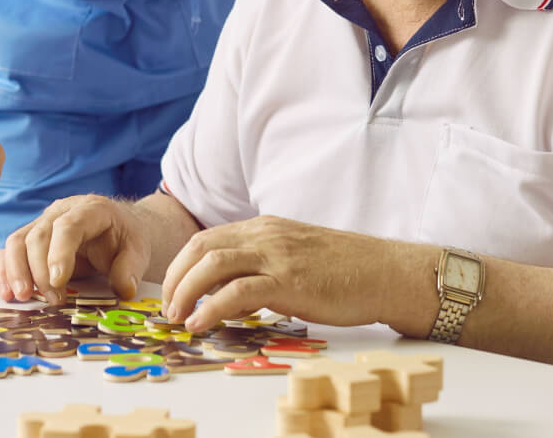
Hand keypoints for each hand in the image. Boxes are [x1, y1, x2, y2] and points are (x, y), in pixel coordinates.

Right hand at [0, 194, 150, 304]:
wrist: (117, 227)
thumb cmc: (125, 238)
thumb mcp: (137, 250)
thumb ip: (130, 269)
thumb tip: (123, 289)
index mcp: (91, 210)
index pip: (69, 226)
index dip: (59, 253)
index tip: (58, 281)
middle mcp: (62, 211)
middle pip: (39, 235)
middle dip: (39, 270)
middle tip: (51, 300)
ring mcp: (44, 222)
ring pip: (18, 241)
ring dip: (16, 271)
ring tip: (23, 298)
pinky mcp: (32, 237)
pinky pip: (11, 251)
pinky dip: (6, 272)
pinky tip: (8, 294)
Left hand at [160, 216, 389, 331]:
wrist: (385, 272)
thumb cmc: (345, 271)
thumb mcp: (295, 260)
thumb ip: (262, 270)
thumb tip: (233, 298)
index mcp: (264, 228)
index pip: (207, 239)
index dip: (182, 266)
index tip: (173, 292)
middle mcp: (265, 235)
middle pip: (200, 247)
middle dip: (175, 278)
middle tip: (167, 308)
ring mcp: (276, 255)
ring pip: (212, 264)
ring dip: (185, 292)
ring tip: (177, 317)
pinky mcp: (289, 281)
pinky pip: (238, 291)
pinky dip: (211, 307)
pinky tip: (201, 324)